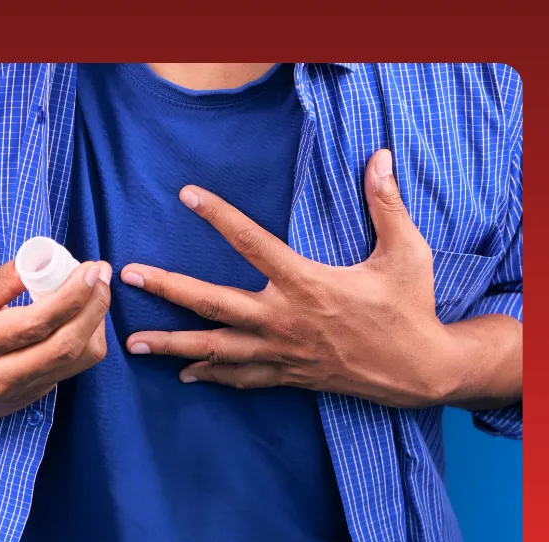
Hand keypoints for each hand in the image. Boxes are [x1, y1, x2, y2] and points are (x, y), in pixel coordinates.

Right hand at [0, 258, 111, 425]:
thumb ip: (3, 280)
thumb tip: (43, 258)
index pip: (33, 323)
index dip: (69, 296)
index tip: (89, 270)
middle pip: (64, 346)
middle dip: (93, 307)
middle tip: (101, 275)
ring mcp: (21, 392)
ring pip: (77, 360)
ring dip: (96, 323)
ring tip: (96, 292)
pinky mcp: (36, 397)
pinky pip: (75, 368)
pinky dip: (88, 338)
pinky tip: (84, 315)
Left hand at [121, 149, 461, 407]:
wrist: (419, 371)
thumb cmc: (410, 308)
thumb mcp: (406, 253)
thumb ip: (387, 205)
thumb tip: (381, 157)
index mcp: (306, 283)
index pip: (251, 242)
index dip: (218, 216)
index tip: (186, 195)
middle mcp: (284, 319)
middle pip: (212, 303)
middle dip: (168, 289)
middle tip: (128, 277)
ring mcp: (281, 351)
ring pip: (215, 349)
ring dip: (171, 345)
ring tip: (131, 342)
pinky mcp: (287, 375)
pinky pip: (240, 377)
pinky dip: (210, 375)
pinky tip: (183, 373)